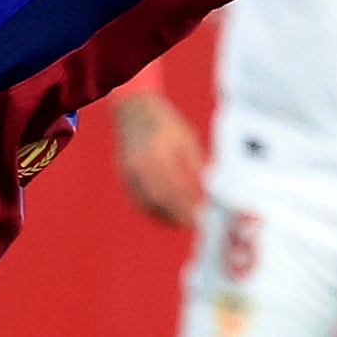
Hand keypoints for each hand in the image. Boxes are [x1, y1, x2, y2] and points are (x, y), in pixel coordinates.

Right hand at [111, 92, 204, 226]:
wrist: (135, 112)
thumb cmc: (166, 125)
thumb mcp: (187, 141)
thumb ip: (196, 167)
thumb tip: (210, 192)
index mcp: (158, 153)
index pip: (175, 188)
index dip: (189, 207)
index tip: (204, 219)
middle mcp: (140, 166)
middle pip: (162, 200)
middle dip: (181, 216)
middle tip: (198, 224)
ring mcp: (129, 174)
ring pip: (150, 205)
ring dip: (169, 217)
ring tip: (187, 220)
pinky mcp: (125, 180)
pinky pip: (142, 203)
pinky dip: (157, 211)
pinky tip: (172, 213)